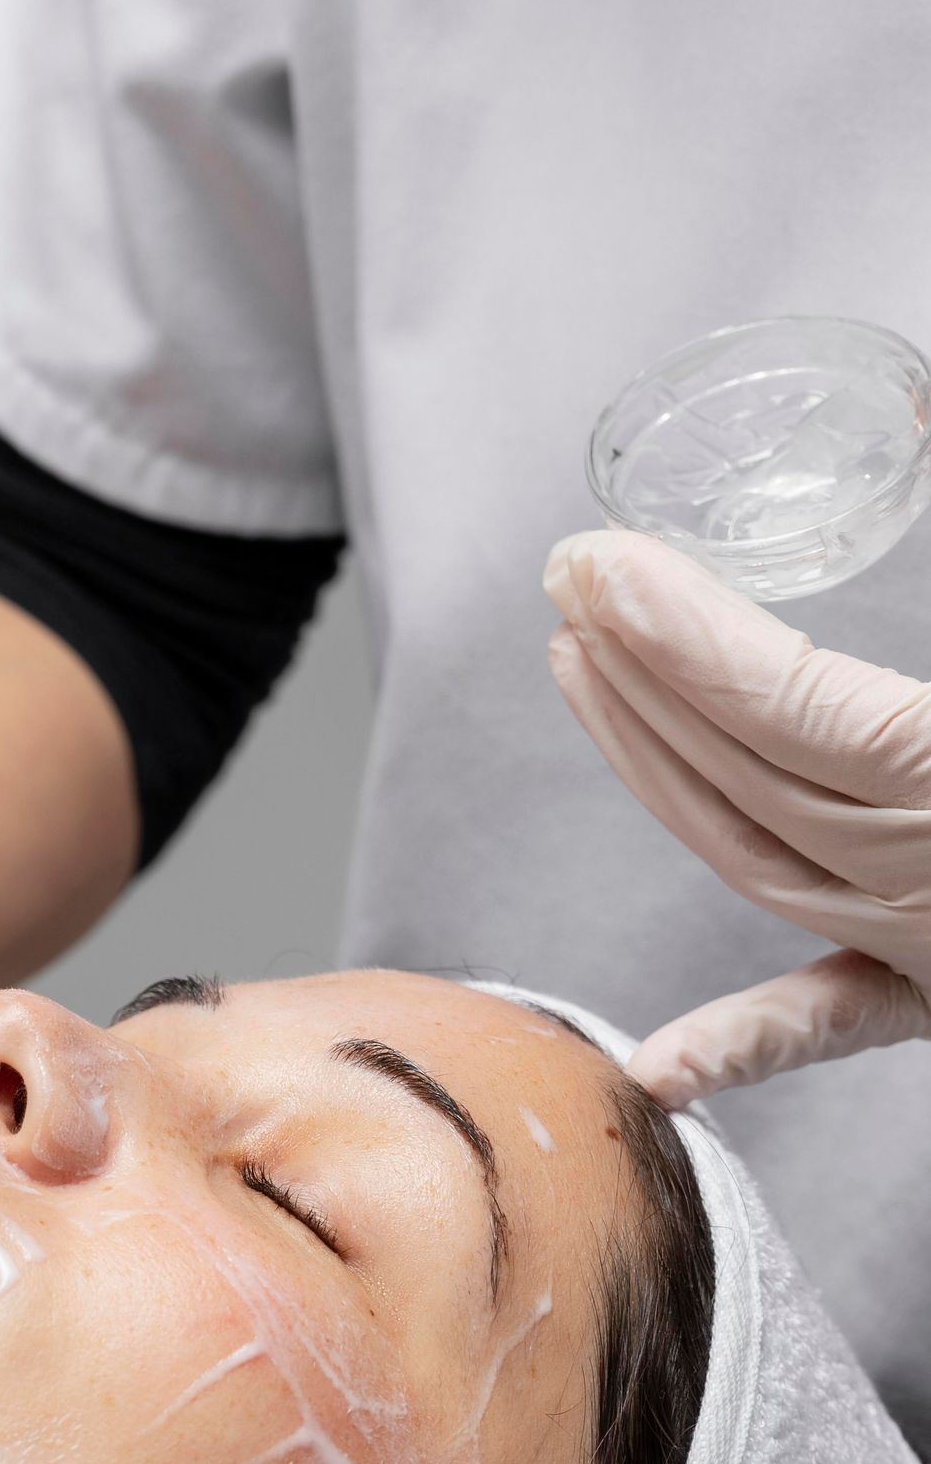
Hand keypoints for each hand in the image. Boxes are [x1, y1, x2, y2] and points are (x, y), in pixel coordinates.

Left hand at [543, 529, 930, 1106]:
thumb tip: (912, 394)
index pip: (793, 711)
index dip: (684, 639)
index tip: (598, 569)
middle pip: (751, 779)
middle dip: (646, 677)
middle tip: (567, 586)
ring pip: (764, 866)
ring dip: (659, 778)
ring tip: (584, 674)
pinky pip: (840, 1018)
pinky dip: (749, 1042)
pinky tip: (655, 1070)